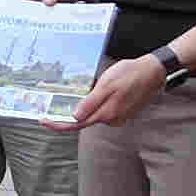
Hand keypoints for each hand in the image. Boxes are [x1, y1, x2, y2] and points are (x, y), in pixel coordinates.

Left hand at [42, 54, 163, 131]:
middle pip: (83, 120)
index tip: (44, 121)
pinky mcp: (120, 111)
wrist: (152, 72)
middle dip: (67, 115)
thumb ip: (91, 102)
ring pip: (92, 115)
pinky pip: (101, 110)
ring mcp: (117, 116)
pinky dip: (93, 104)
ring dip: (82, 107)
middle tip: (50, 107)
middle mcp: (111, 119)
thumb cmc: (130, 75)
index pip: (77, 124)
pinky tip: (93, 93)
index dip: (59, 124)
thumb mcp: (107, 85)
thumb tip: (75, 117)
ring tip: (78, 93)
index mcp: (106, 114)